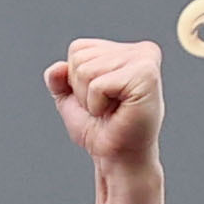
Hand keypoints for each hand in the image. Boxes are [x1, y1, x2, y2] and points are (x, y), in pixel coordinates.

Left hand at [47, 38, 162, 165]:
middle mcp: (141, 51)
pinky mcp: (146, 75)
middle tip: (106, 106)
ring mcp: (145, 61)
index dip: (76, 79)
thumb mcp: (71, 99)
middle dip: (81, 89)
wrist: (117, 155)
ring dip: (89, 98)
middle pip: (80, 58)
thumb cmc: (101, 128)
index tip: (99, 97)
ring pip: (85, 70)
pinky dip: (97, 104)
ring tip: (111, 109)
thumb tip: (57, 68)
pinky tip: (117, 111)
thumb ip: (59, 79)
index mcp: (126, 50)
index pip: (78, 48)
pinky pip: (97, 85)